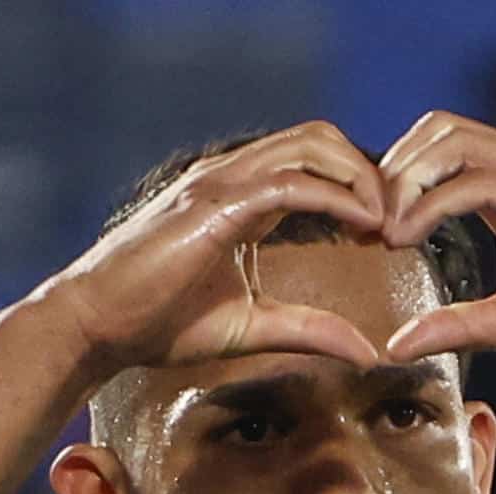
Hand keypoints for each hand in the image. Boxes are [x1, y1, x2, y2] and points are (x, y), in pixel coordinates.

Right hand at [50, 122, 386, 376]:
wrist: (97, 327)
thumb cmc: (157, 325)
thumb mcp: (251, 327)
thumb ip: (309, 330)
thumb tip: (367, 352)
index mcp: (243, 199)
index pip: (314, 164)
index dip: (360, 188)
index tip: (389, 232)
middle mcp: (233, 178)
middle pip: (320, 139)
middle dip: (369, 171)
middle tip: (398, 221)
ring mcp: (221, 183)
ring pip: (310, 145)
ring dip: (360, 178)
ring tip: (387, 223)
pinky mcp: (213, 204)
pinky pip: (289, 183)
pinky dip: (336, 197)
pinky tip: (363, 226)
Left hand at [377, 111, 495, 362]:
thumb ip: (453, 325)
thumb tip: (395, 346)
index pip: (442, 149)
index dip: (398, 180)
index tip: (370, 232)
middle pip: (438, 127)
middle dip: (392, 169)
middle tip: (367, 226)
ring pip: (451, 139)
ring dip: (403, 180)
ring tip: (383, 233)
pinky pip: (473, 182)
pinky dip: (428, 205)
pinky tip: (405, 240)